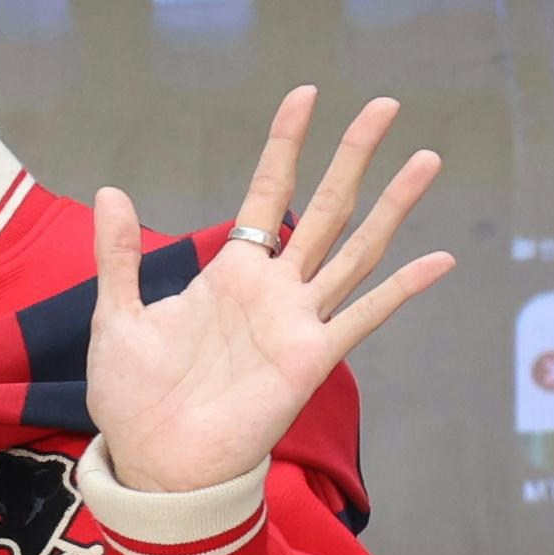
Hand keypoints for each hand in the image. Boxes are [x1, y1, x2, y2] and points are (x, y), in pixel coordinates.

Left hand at [87, 85, 453, 494]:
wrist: (152, 459)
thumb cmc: (135, 395)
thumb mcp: (118, 314)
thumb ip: (120, 256)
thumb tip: (113, 190)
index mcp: (230, 273)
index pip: (267, 194)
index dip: (285, 146)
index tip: (304, 95)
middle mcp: (273, 289)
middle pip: (325, 208)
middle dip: (353, 156)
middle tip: (386, 103)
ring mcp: (297, 321)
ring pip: (355, 249)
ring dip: (392, 205)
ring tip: (426, 157)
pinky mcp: (310, 358)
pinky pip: (363, 316)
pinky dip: (402, 289)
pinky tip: (439, 259)